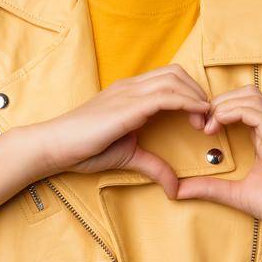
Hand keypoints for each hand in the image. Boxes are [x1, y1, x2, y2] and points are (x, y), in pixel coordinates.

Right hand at [28, 64, 211, 199]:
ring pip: (175, 80)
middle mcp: (131, 87)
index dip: (191, 92)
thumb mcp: (129, 156)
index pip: (169, 77)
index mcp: (130, 92)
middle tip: (207, 118)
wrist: (54, 146)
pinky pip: (166, 96)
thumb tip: (175, 189)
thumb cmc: (85, 149)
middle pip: (176, 73)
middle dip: (198, 91)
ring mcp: (128, 93)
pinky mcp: (127, 106)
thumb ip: (154, 166)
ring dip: (196, 98)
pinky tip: (198, 116)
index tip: (203, 117)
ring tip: (204, 121)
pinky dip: (188, 103)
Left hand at [176, 84, 261, 245]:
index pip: (244, 103)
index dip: (220, 108)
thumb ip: (211, 188)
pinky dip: (234, 113)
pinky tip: (217, 128)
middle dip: (219, 102)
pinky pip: (257, 113)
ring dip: (223, 106)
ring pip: (251, 97)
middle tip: (200, 124)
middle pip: (247, 93)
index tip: (201, 128)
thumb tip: (178, 190)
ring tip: (207, 126)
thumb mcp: (237, 195)